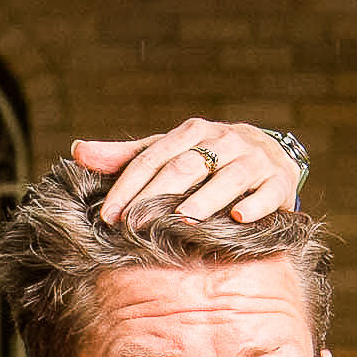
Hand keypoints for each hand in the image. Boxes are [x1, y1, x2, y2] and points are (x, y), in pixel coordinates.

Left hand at [73, 119, 301, 227]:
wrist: (268, 156)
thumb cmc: (207, 160)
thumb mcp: (168, 153)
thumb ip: (125, 156)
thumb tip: (76, 150)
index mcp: (192, 132)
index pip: (154, 157)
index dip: (128, 186)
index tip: (108, 216)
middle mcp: (224, 139)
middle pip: (187, 165)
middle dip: (159, 195)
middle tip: (135, 224)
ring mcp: (254, 158)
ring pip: (228, 176)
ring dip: (205, 199)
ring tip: (183, 221)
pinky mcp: (280, 180)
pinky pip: (267, 193)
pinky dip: (253, 205)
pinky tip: (237, 218)